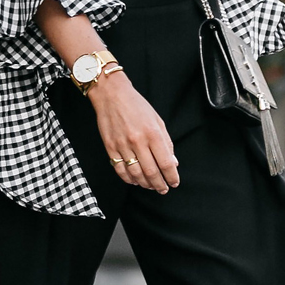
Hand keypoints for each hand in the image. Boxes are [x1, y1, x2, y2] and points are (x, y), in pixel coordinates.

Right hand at [89, 72, 177, 192]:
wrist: (111, 95)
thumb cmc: (136, 105)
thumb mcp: (157, 120)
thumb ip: (166, 142)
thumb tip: (173, 163)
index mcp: (153, 133)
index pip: (166, 163)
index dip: (172, 176)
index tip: (174, 182)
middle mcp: (138, 141)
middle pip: (151, 172)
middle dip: (160, 185)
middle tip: (163, 189)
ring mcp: (123, 146)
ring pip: (136, 174)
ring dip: (145, 184)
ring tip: (151, 186)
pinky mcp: (110, 148)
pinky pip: (120, 169)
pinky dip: (129, 178)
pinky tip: (135, 180)